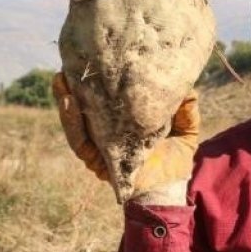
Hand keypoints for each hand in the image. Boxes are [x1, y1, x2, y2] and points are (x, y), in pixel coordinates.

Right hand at [52, 71, 199, 202]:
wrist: (169, 193)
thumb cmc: (175, 162)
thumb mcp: (185, 131)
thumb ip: (186, 110)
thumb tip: (189, 86)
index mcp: (123, 124)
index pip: (104, 99)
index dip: (95, 81)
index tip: (90, 58)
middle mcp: (106, 134)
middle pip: (83, 107)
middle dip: (72, 86)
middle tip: (67, 63)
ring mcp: (99, 148)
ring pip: (75, 122)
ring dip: (65, 100)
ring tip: (60, 79)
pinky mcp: (96, 161)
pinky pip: (79, 141)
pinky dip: (72, 123)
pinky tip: (69, 103)